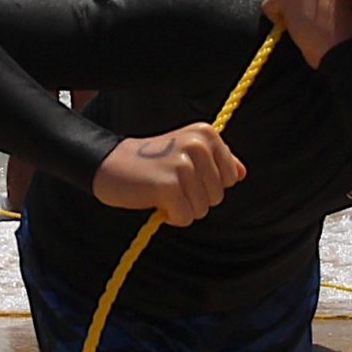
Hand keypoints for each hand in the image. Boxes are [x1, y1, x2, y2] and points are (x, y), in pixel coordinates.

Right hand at [92, 123, 245, 226]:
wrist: (110, 164)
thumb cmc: (151, 162)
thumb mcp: (186, 152)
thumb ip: (216, 162)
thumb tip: (242, 174)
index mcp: (206, 134)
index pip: (230, 177)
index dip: (207, 185)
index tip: (184, 175)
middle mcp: (198, 145)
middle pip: (218, 196)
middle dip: (194, 199)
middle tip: (169, 184)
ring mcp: (184, 165)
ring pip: (202, 209)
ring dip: (181, 208)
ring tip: (161, 191)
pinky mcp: (169, 186)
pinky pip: (185, 217)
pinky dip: (171, 216)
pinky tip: (155, 201)